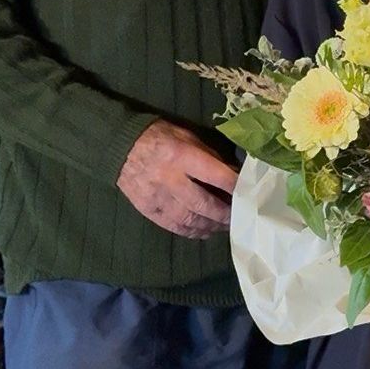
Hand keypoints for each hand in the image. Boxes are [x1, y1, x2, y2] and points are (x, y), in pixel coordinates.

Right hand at [117, 119, 238, 238]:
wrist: (120, 146)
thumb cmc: (159, 137)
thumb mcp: (187, 136)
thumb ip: (210, 156)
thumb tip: (233, 173)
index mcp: (182, 156)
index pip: (216, 176)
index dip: (235, 187)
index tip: (250, 195)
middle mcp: (170, 179)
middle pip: (203, 204)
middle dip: (224, 214)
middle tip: (239, 217)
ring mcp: (157, 197)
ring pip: (189, 219)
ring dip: (210, 225)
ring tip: (224, 226)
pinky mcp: (148, 209)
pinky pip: (174, 226)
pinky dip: (192, 232)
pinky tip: (204, 231)